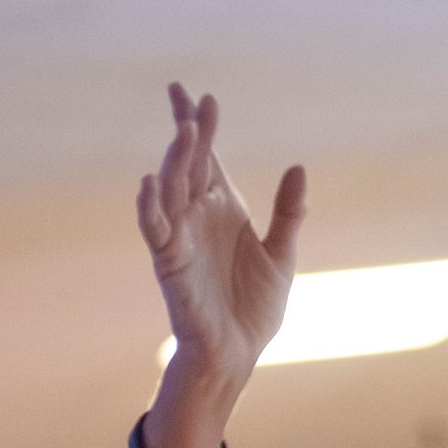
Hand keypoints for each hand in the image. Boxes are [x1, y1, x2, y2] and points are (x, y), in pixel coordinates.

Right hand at [138, 83, 306, 447]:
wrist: (239, 353)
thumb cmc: (254, 308)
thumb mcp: (281, 254)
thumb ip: (289, 213)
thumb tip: (298, 168)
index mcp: (222, 208)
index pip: (207, 156)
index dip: (200, 125)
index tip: (197, 94)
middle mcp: (197, 216)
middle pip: (188, 163)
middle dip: (189, 132)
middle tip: (192, 102)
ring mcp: (181, 237)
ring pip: (171, 189)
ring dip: (175, 160)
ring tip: (184, 130)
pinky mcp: (170, 263)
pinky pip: (155, 229)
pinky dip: (150, 207)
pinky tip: (148, 182)